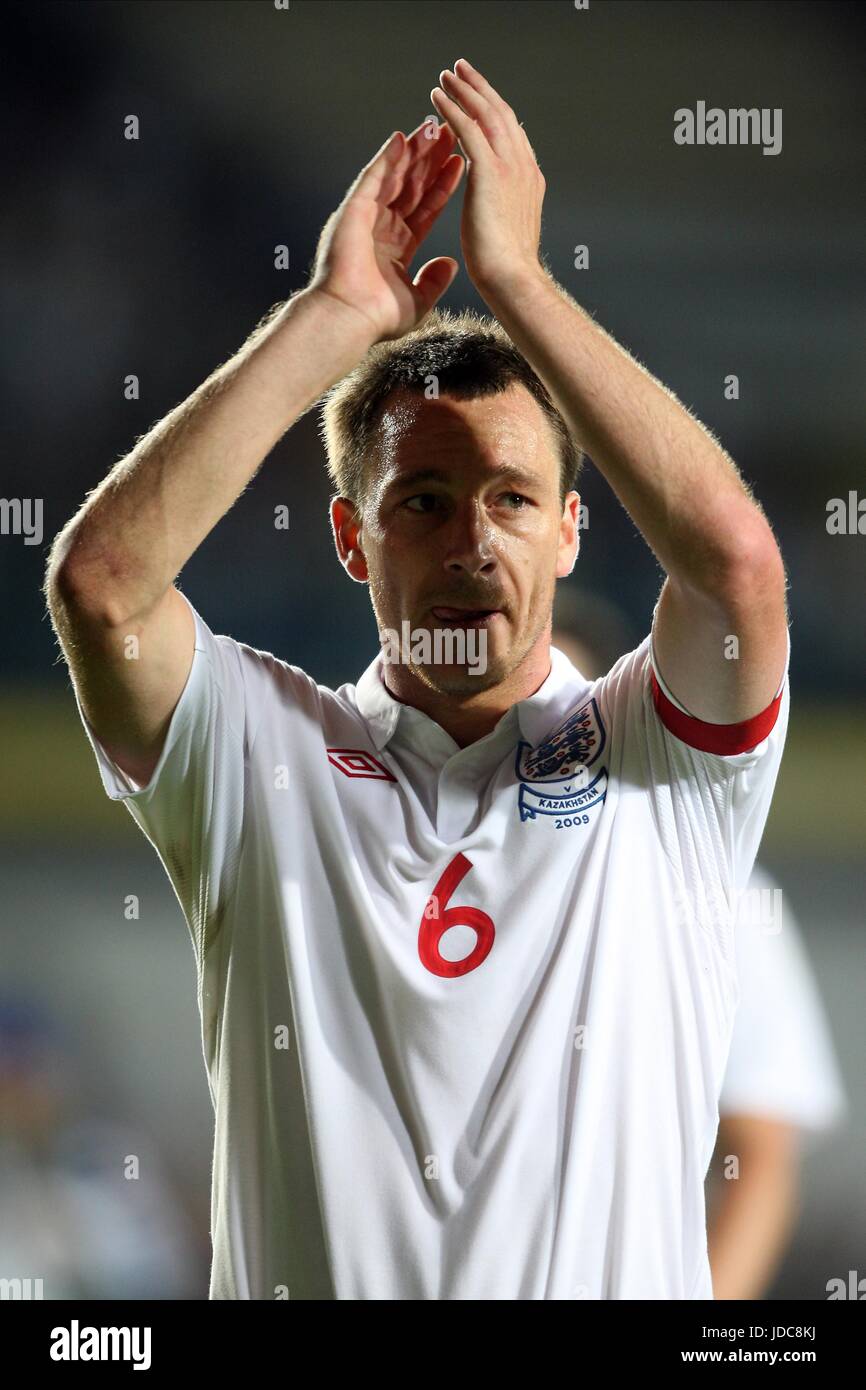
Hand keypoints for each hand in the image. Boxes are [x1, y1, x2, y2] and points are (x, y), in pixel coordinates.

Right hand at [308, 120, 464, 342]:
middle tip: (450, 133)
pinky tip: (402, 137)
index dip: (443, 185)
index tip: (459, 163)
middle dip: (431, 160)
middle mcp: (381, 227)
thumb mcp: (418, 300)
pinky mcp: (354, 210)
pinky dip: (387, 157)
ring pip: (395, 176)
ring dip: (413, 151)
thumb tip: (451, 264)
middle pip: (412, 185)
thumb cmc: (376, 317)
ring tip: (433, 127)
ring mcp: (366, 216)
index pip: (426, 207)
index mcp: (397, 246)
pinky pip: (373, 177)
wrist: (349, 319)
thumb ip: (434, 281)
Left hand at [431, 60, 545, 296]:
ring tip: (446, 75)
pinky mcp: (490, 172)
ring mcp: (509, 167)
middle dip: (481, 89)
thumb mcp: (511, 232)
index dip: (494, 112)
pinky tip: (437, 97)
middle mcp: (523, 166)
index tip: (480, 98)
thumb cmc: (509, 271)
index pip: (511, 135)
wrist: (513, 279)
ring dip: (465, 90)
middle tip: (461, 70)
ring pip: (485, 114)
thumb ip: (506, 210)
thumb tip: (500, 208)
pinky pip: (468, 129)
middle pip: (501, 115)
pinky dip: (453, 109)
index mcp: (529, 180)